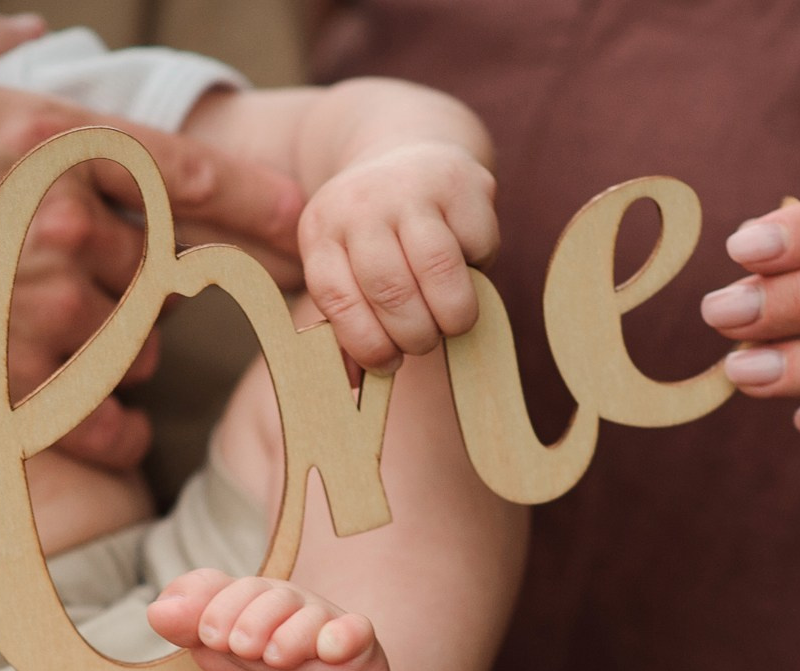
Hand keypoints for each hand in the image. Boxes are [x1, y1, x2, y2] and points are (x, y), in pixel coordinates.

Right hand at [0, 5, 302, 467]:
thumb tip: (25, 35)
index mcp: (47, 143)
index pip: (192, 172)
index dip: (258, 201)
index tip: (300, 223)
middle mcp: (65, 232)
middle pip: (156, 270)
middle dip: (137, 282)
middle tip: (83, 289)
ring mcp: (42, 320)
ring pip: (130, 350)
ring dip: (115, 351)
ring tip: (56, 345)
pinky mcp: (11, 398)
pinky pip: (102, 427)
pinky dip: (111, 432)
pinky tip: (100, 428)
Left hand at [300, 142, 497, 371]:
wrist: (407, 155)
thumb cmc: (376, 240)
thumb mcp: (346, 272)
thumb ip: (347, 329)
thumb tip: (356, 386)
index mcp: (320, 231)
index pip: (337, 299)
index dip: (367, 343)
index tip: (388, 364)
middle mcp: (358, 203)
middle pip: (390, 289)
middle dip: (413, 334)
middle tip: (423, 343)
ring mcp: (409, 187)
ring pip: (437, 269)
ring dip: (451, 314)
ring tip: (450, 324)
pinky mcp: (459, 181)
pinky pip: (477, 244)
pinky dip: (479, 270)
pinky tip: (467, 270)